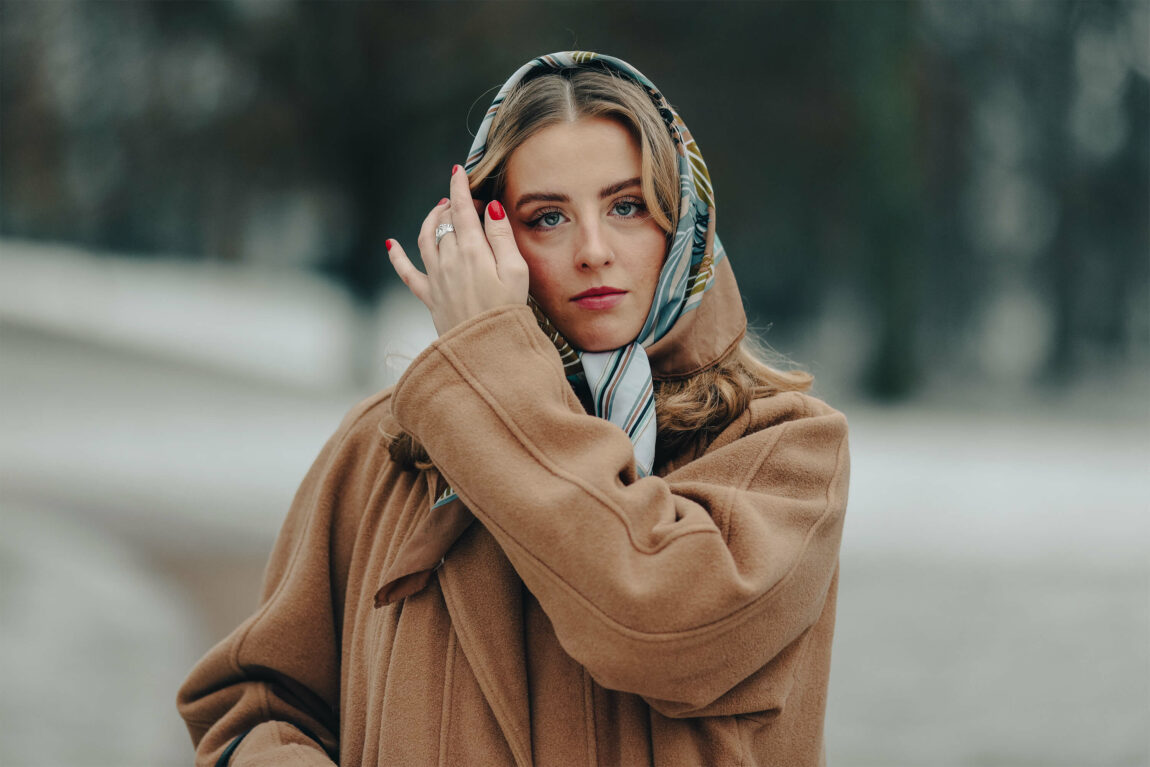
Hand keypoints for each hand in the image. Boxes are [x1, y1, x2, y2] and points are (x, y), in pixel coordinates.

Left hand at [387, 165, 529, 336]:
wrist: (486, 350)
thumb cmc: (507, 312)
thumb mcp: (516, 272)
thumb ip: (501, 237)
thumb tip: (490, 208)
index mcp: (473, 251)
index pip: (461, 210)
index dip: (459, 188)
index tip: (459, 172)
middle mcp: (449, 260)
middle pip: (444, 222)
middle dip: (452, 205)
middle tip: (463, 200)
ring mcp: (436, 278)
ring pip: (425, 238)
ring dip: (430, 220)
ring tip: (438, 210)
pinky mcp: (429, 296)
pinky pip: (407, 272)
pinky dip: (397, 256)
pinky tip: (390, 244)